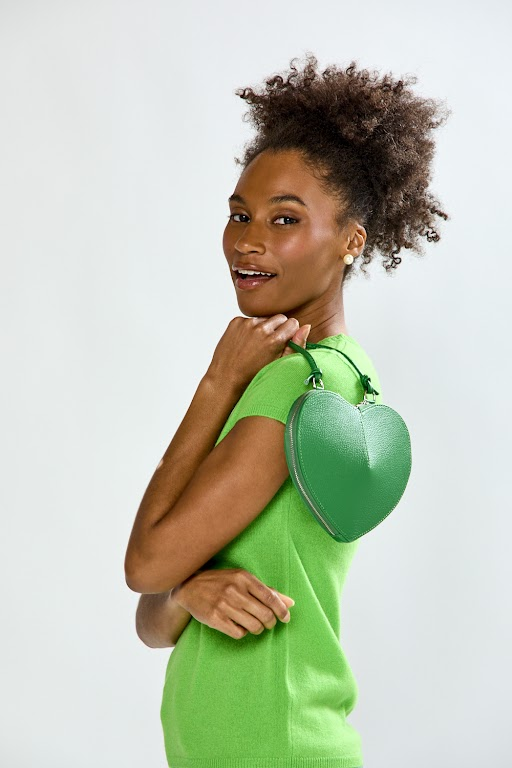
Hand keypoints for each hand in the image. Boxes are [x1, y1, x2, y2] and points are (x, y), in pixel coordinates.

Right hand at [172, 568, 295, 639]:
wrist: (189, 586)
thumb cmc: (221, 582)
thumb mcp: (243, 580)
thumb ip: (266, 590)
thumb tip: (290, 603)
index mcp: (243, 578)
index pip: (270, 597)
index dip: (281, 610)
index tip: (286, 618)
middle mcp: (234, 590)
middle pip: (264, 614)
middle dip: (270, 622)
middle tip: (269, 623)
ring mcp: (223, 604)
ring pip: (254, 626)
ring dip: (258, 628)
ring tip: (255, 625)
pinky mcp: (214, 618)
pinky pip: (239, 633)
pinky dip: (243, 632)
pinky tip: (239, 626)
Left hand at [206, 315, 311, 390]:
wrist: (226, 378)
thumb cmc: (253, 375)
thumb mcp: (278, 364)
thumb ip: (296, 345)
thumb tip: (306, 326)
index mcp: (274, 340)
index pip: (292, 323)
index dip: (290, 332)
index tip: (285, 341)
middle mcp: (260, 329)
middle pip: (280, 317)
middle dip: (279, 328)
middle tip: (271, 343)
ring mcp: (246, 324)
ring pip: (264, 319)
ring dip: (264, 328)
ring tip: (256, 345)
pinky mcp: (235, 322)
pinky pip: (249, 320)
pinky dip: (250, 328)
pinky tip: (246, 342)